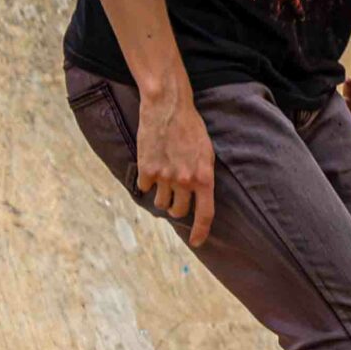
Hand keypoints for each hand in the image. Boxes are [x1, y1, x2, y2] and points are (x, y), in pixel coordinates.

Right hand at [135, 87, 216, 246]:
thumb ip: (202, 175)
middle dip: (177, 209)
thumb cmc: (190, 127)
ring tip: (163, 181)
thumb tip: (198, 195)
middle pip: (179, 211)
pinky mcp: (146, 170)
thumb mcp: (206, 152)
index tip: (196, 242)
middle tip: (175, 199)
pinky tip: (150, 168)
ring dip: (161, 198)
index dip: (201, 231)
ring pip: (160, 203)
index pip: (205, 213)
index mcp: (204, 177)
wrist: (168, 107)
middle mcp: (185, 180)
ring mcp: (164, 176)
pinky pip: (144, 188)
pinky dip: (146, 183)